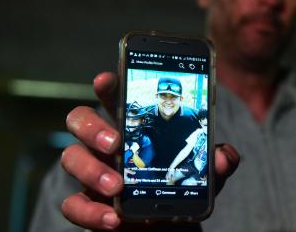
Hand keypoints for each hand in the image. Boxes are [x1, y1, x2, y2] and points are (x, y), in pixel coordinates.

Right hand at [60, 72, 239, 230]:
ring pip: (71, 158)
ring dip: (91, 170)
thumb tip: (223, 157)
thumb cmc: (178, 189)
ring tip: (117, 186)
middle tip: (116, 142)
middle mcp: (107, 146)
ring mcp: (93, 173)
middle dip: (92, 127)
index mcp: (133, 128)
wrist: (168, 226)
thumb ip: (215, 163)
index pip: (114, 99)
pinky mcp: (88, 203)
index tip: (107, 79)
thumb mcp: (203, 174)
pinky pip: (73, 204)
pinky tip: (111, 219)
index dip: (108, 86)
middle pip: (81, 121)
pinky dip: (88, 212)